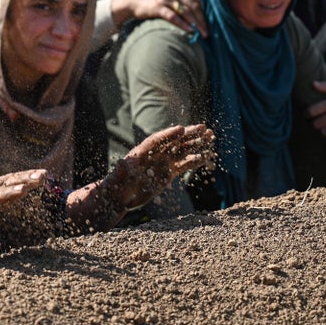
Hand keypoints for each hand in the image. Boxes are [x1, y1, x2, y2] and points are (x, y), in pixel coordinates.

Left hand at [65, 125, 214, 230]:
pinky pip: (183, 165)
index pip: (156, 140)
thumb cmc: (115, 187)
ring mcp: (161, 163)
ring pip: (181, 150)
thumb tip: (121, 165)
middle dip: (188, 134)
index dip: (169, 135)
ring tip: (210, 136)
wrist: (119, 197)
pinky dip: (194, 161)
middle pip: (172, 141)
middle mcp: (153, 155)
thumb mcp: (116, 180)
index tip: (181, 129)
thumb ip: (120, 172)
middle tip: (203, 128)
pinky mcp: (167, 173)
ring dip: (195, 143)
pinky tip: (205, 157)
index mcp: (141, 153)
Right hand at [110, 0, 208, 37]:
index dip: (205, 11)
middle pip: (194, 6)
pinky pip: (173, 16)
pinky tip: (189, 31)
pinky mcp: (157, 7)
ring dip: (195, 24)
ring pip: (186, 11)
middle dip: (202, 20)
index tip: (209, 23)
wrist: (132, 0)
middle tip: (207, 32)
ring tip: (201, 34)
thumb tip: (198, 5)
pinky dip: (183, 24)